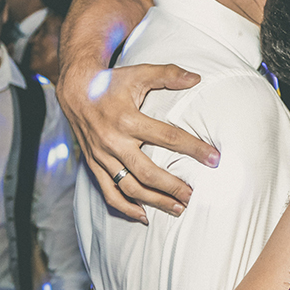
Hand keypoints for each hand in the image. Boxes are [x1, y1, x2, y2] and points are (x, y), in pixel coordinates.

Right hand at [56, 61, 219, 222]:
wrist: (75, 89)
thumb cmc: (112, 82)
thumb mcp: (140, 73)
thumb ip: (168, 74)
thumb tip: (196, 78)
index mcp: (127, 119)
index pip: (167, 137)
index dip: (193, 148)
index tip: (213, 158)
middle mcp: (113, 141)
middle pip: (147, 172)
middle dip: (172, 186)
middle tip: (193, 195)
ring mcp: (101, 156)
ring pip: (129, 187)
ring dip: (154, 201)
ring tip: (177, 208)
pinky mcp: (93, 165)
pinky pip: (109, 192)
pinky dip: (125, 208)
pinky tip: (144, 216)